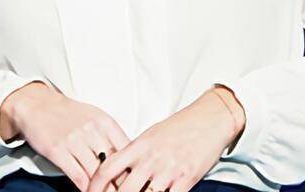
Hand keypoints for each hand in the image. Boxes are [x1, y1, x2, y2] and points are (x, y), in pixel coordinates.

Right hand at [1, 81, 132, 191]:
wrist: (38, 105)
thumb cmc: (69, 114)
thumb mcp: (95, 118)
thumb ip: (111, 137)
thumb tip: (128, 159)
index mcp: (105, 122)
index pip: (127, 150)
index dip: (133, 169)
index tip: (137, 180)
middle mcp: (92, 130)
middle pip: (114, 164)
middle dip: (121, 182)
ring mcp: (74, 141)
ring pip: (96, 173)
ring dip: (105, 189)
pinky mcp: (58, 151)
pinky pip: (77, 176)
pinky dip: (87, 189)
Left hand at [85, 86, 244, 191]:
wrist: (209, 120)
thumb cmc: (180, 127)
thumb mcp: (151, 135)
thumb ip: (134, 152)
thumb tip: (117, 168)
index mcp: (139, 146)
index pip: (107, 167)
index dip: (94, 184)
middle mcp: (151, 159)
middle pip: (124, 189)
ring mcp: (168, 170)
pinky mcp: (186, 179)